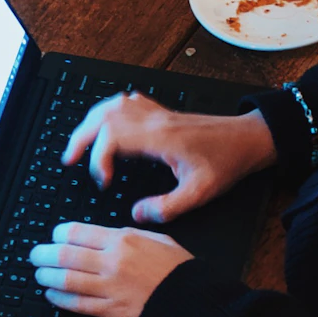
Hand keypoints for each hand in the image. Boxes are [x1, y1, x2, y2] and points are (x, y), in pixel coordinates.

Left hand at [28, 223, 188, 316]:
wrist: (191, 301)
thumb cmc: (178, 269)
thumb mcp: (157, 238)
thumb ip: (128, 235)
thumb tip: (105, 234)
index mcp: (122, 240)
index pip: (78, 232)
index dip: (59, 234)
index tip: (55, 236)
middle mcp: (111, 262)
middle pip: (65, 255)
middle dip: (44, 255)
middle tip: (35, 255)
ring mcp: (109, 288)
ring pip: (65, 280)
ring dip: (46, 276)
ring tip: (39, 274)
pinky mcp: (110, 310)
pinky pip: (77, 304)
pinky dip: (60, 298)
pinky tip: (52, 294)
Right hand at [60, 92, 274, 222]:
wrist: (248, 138)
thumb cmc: (227, 162)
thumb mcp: (200, 193)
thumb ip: (167, 208)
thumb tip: (137, 214)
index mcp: (159, 137)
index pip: (112, 136)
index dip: (99, 159)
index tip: (104, 181)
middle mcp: (154, 119)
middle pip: (103, 116)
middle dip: (81, 137)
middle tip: (69, 160)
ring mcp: (157, 112)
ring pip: (111, 105)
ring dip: (90, 122)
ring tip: (79, 144)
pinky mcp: (162, 112)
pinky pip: (126, 102)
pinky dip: (108, 111)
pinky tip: (105, 123)